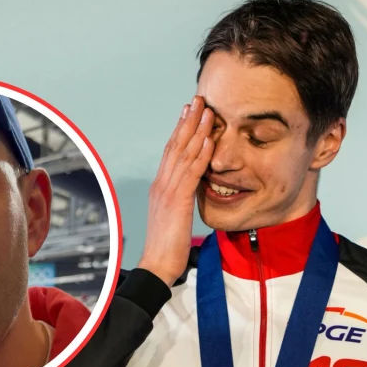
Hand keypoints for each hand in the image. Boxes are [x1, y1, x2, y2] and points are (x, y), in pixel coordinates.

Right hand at [138, 96, 214, 286]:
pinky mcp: (177, 201)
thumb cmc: (167, 247)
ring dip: (196, 130)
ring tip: (207, 110)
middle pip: (175, 146)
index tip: (189, 113)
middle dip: (188, 121)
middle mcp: (162, 184)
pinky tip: (209, 140)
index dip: (181, 131)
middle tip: (198, 100)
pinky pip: (191, 173)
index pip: (171, 153)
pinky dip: (201, 155)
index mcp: (161, 187)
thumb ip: (180, 200)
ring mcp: (167, 191)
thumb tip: (188, 192)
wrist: (157, 265)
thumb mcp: (174, 217)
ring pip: (183, 154)